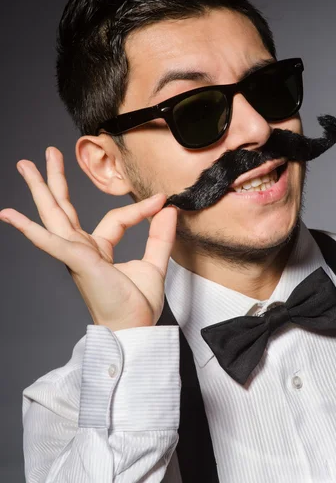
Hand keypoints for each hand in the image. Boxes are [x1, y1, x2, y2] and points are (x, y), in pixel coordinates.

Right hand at [0, 147, 177, 329]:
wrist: (133, 331)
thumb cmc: (136, 306)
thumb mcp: (154, 263)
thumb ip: (160, 235)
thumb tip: (168, 208)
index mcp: (97, 249)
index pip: (114, 218)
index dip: (139, 208)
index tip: (161, 201)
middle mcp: (81, 249)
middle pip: (64, 208)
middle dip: (55, 180)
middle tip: (47, 154)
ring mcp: (75, 254)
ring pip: (53, 215)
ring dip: (39, 189)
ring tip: (26, 165)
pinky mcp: (76, 261)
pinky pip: (51, 242)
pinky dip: (31, 229)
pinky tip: (10, 215)